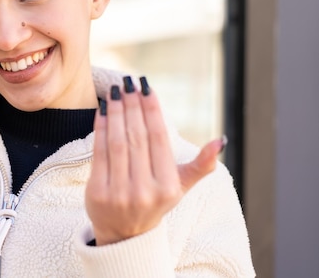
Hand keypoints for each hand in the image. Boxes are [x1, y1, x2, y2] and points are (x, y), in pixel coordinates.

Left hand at [84, 76, 223, 244]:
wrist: (124, 234)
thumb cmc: (156, 201)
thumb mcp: (181, 187)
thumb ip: (201, 165)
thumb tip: (221, 141)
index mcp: (168, 186)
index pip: (158, 138)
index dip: (152, 110)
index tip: (146, 87)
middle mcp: (144, 190)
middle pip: (136, 137)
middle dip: (132, 106)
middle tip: (128, 83)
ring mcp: (119, 192)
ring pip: (117, 142)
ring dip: (116, 112)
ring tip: (114, 91)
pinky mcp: (97, 192)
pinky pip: (99, 152)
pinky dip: (100, 128)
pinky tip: (102, 110)